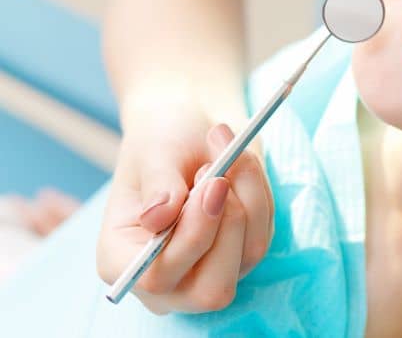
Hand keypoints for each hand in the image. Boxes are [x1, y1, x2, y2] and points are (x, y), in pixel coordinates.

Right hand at [96, 107, 273, 313]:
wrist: (189, 126)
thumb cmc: (162, 139)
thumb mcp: (153, 150)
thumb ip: (158, 184)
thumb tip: (158, 219)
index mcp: (121, 260)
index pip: (159, 277)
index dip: (192, 237)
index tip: (214, 183)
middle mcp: (166, 279)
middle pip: (212, 290)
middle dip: (229, 225)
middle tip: (223, 170)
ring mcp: (208, 271)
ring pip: (249, 254)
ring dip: (248, 195)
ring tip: (226, 149)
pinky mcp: (242, 254)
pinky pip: (264, 232)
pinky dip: (259, 193)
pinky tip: (239, 163)